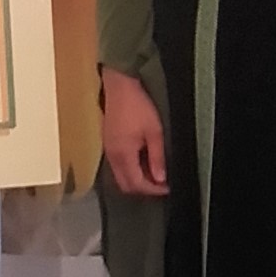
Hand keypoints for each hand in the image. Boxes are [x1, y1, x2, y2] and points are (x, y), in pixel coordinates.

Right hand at [102, 68, 168, 196]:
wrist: (119, 86)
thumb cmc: (138, 106)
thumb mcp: (154, 131)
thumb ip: (157, 157)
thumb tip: (160, 178)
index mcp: (123, 155)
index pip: (136, 184)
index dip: (153, 190)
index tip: (167, 187)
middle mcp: (112, 157)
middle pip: (125, 185)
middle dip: (144, 189)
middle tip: (161, 184)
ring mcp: (108, 150)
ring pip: (120, 177)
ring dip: (137, 179)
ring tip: (155, 173)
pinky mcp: (108, 143)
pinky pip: (118, 167)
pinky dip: (130, 170)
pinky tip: (143, 162)